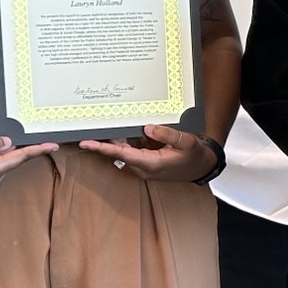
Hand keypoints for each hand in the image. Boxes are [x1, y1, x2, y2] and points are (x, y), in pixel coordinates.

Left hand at [75, 124, 218, 181]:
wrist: (201, 167)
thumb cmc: (194, 157)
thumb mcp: (186, 142)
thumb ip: (166, 134)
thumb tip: (147, 127)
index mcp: (150, 164)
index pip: (121, 154)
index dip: (102, 148)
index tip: (86, 143)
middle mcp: (142, 167)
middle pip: (118, 150)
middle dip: (106, 137)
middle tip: (94, 122)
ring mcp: (143, 165)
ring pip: (124, 149)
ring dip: (119, 137)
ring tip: (111, 120)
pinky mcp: (145, 161)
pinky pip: (131, 149)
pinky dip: (128, 138)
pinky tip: (128, 127)